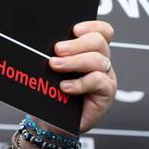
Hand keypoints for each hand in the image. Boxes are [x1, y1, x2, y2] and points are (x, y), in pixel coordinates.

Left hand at [46, 20, 115, 134]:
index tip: (74, 29)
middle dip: (76, 44)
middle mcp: (101, 62)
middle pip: (99, 42)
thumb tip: (42, 41)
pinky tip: (65, 87)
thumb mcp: (51, 71)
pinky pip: (98, 81)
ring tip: (55, 66)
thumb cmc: (51, 94)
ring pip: (98, 60)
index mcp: (90, 52)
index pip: (102, 32)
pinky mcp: (106, 93)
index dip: (92, 26)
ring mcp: (105, 77)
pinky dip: (80, 83)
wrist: (51, 123)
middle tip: (57, 50)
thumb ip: (55, 55)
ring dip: (74, 62)